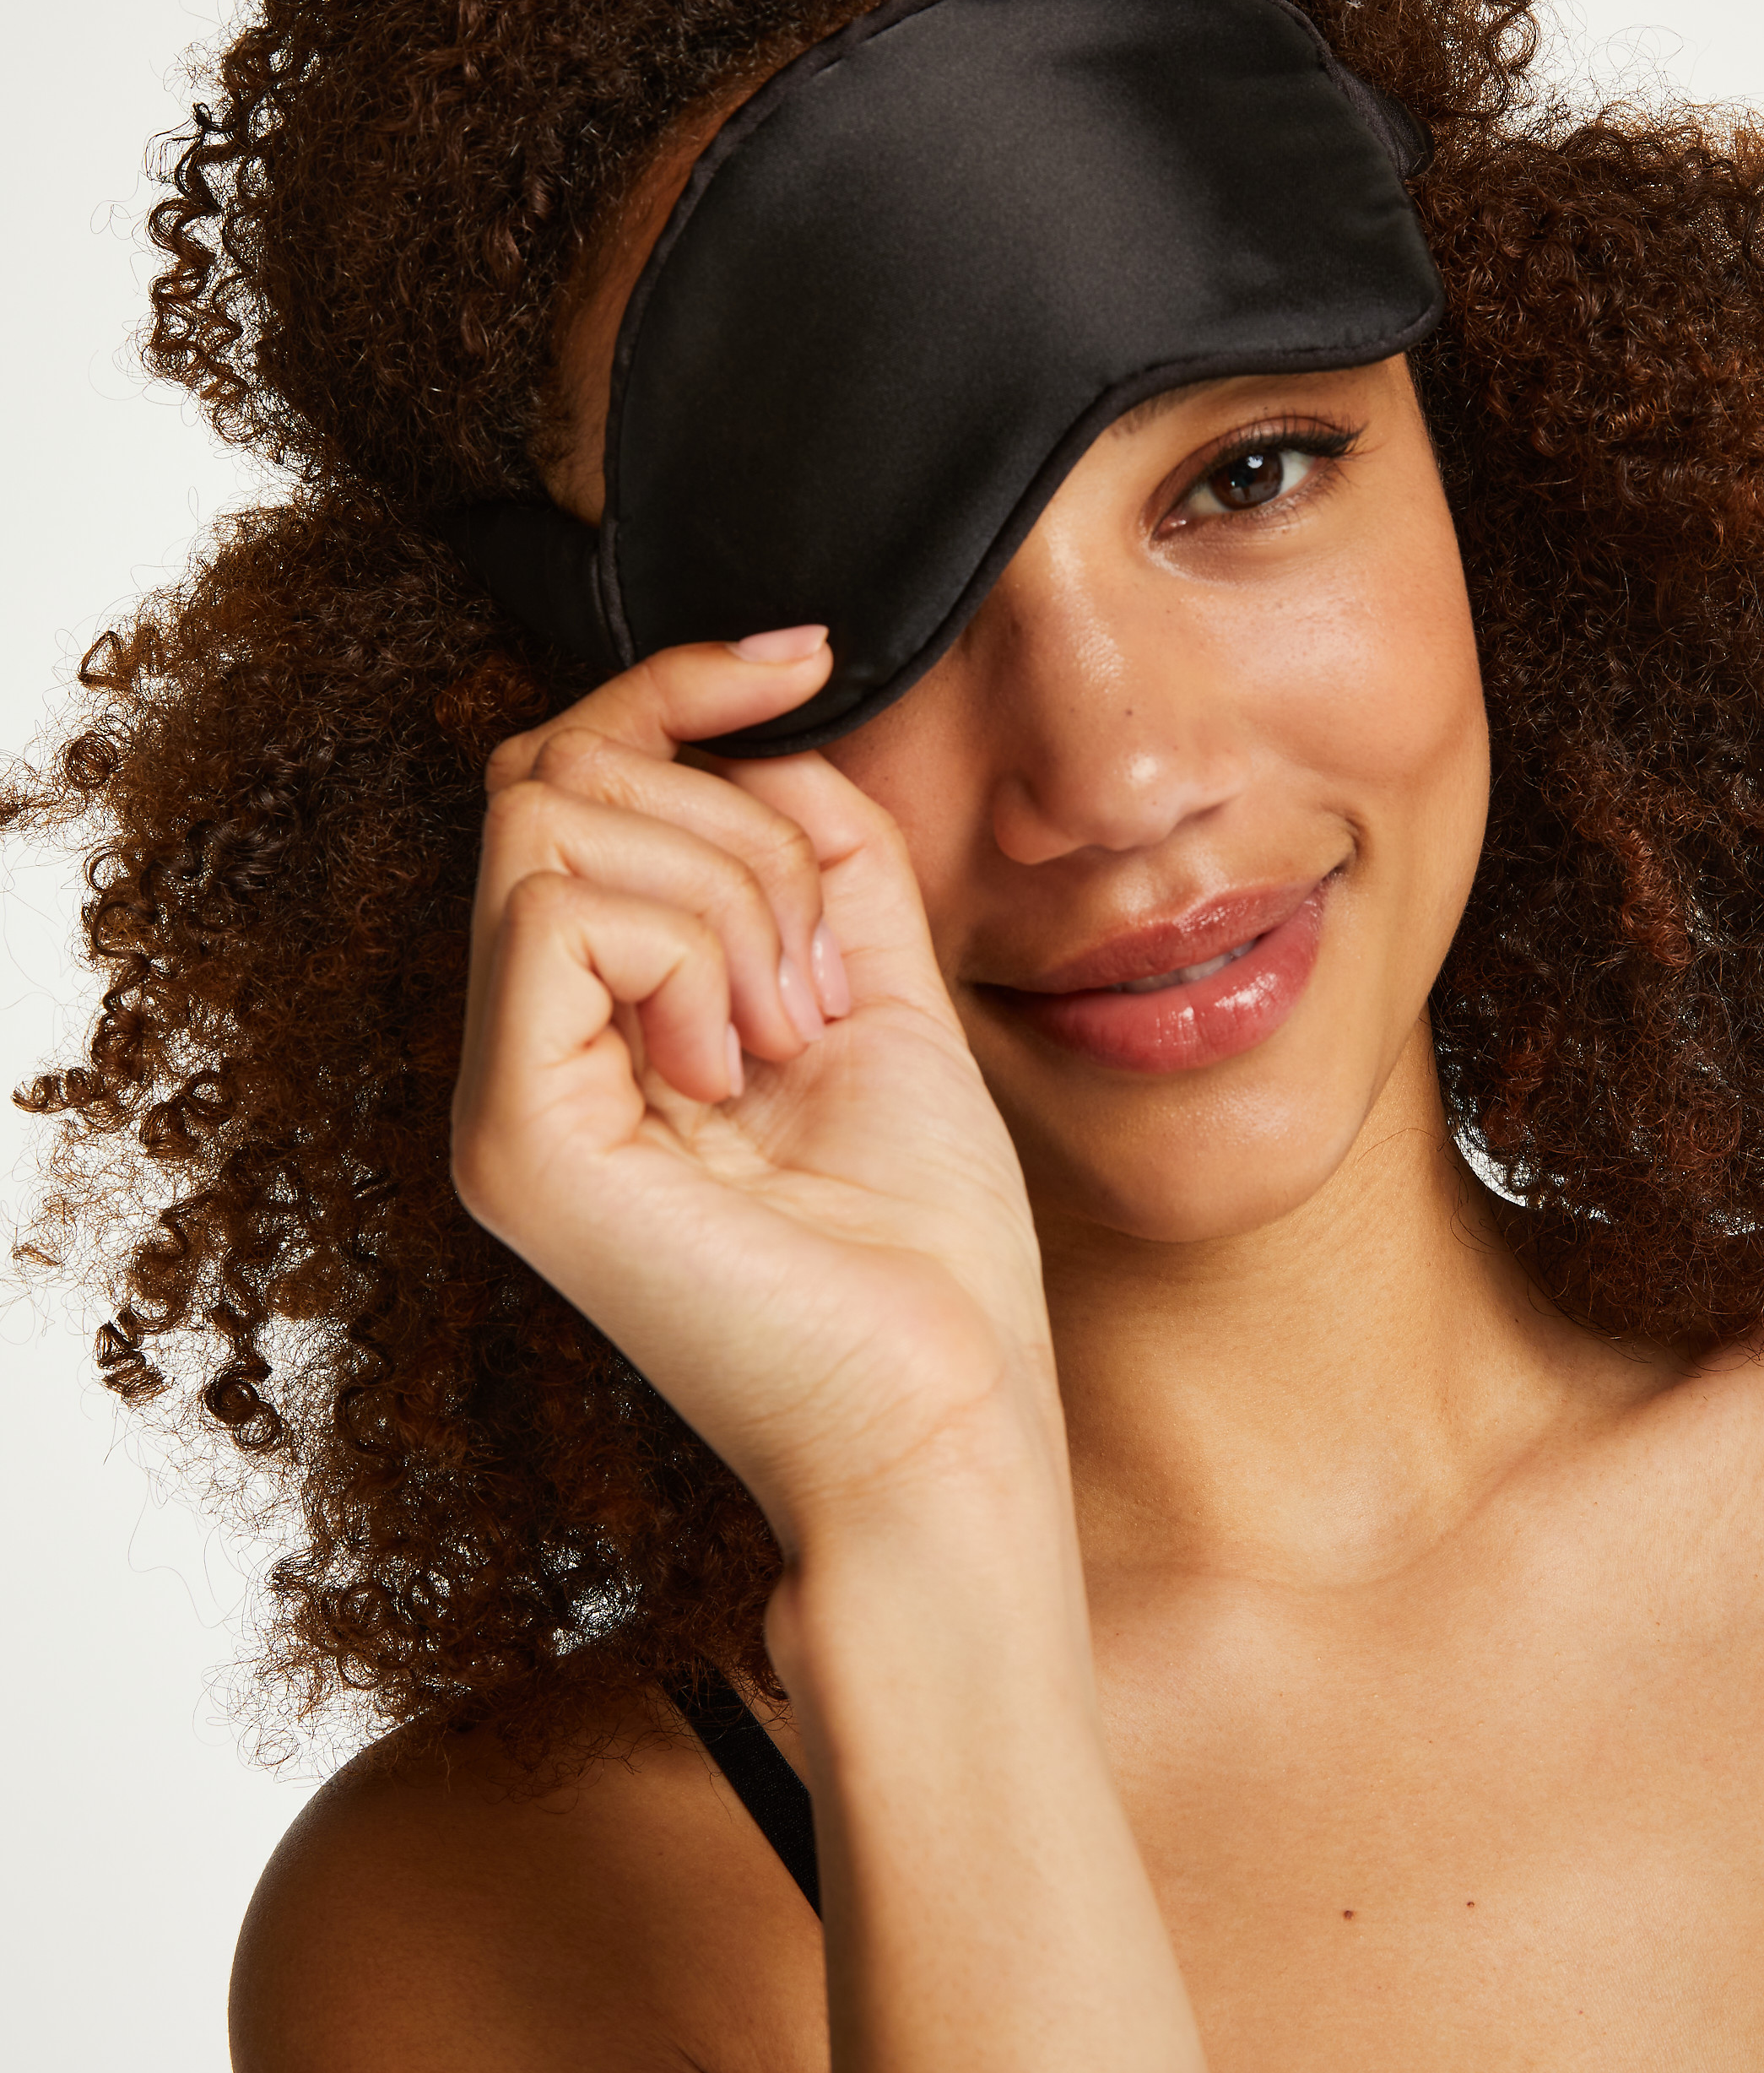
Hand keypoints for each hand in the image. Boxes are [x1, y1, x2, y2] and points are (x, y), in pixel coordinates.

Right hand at [451, 632, 1061, 1552]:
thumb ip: (825, 859)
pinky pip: (563, 906)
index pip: (573, 784)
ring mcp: (508, 1096)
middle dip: (733, 827)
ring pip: (558, 819)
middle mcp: (532, 1055)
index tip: (806, 661)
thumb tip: (777, 732)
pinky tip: (747, 1067)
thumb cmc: (928, 1251)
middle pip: (555, 774)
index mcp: (607, 1027)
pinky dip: (695, 950)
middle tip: (820, 985)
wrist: (946, 1410)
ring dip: (733, 897)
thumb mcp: (890, 997)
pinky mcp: (514, 1133)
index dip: (679, 690)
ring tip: (795, 1040)